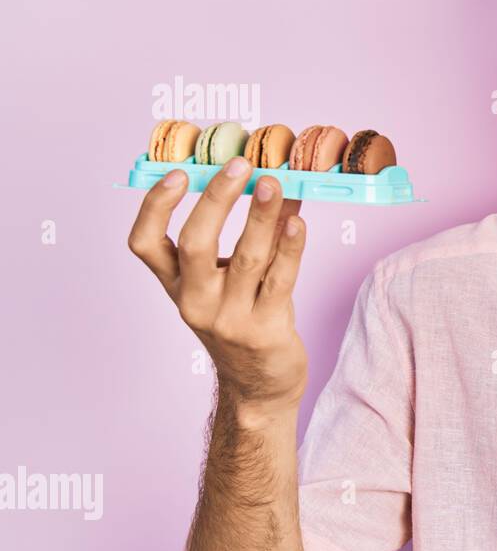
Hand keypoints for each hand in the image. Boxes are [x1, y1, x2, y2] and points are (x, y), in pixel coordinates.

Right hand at [128, 156, 308, 409]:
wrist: (260, 385)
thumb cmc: (245, 320)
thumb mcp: (232, 280)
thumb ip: (250, 234)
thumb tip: (275, 180)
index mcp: (176, 285)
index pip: (144, 244)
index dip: (155, 206)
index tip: (177, 173)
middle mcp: (195, 301)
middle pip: (195, 244)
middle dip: (216, 200)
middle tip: (239, 166)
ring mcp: (229, 318)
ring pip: (245, 259)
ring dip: (261, 216)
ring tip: (275, 183)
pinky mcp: (265, 330)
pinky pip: (280, 280)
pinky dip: (290, 248)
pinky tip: (298, 221)